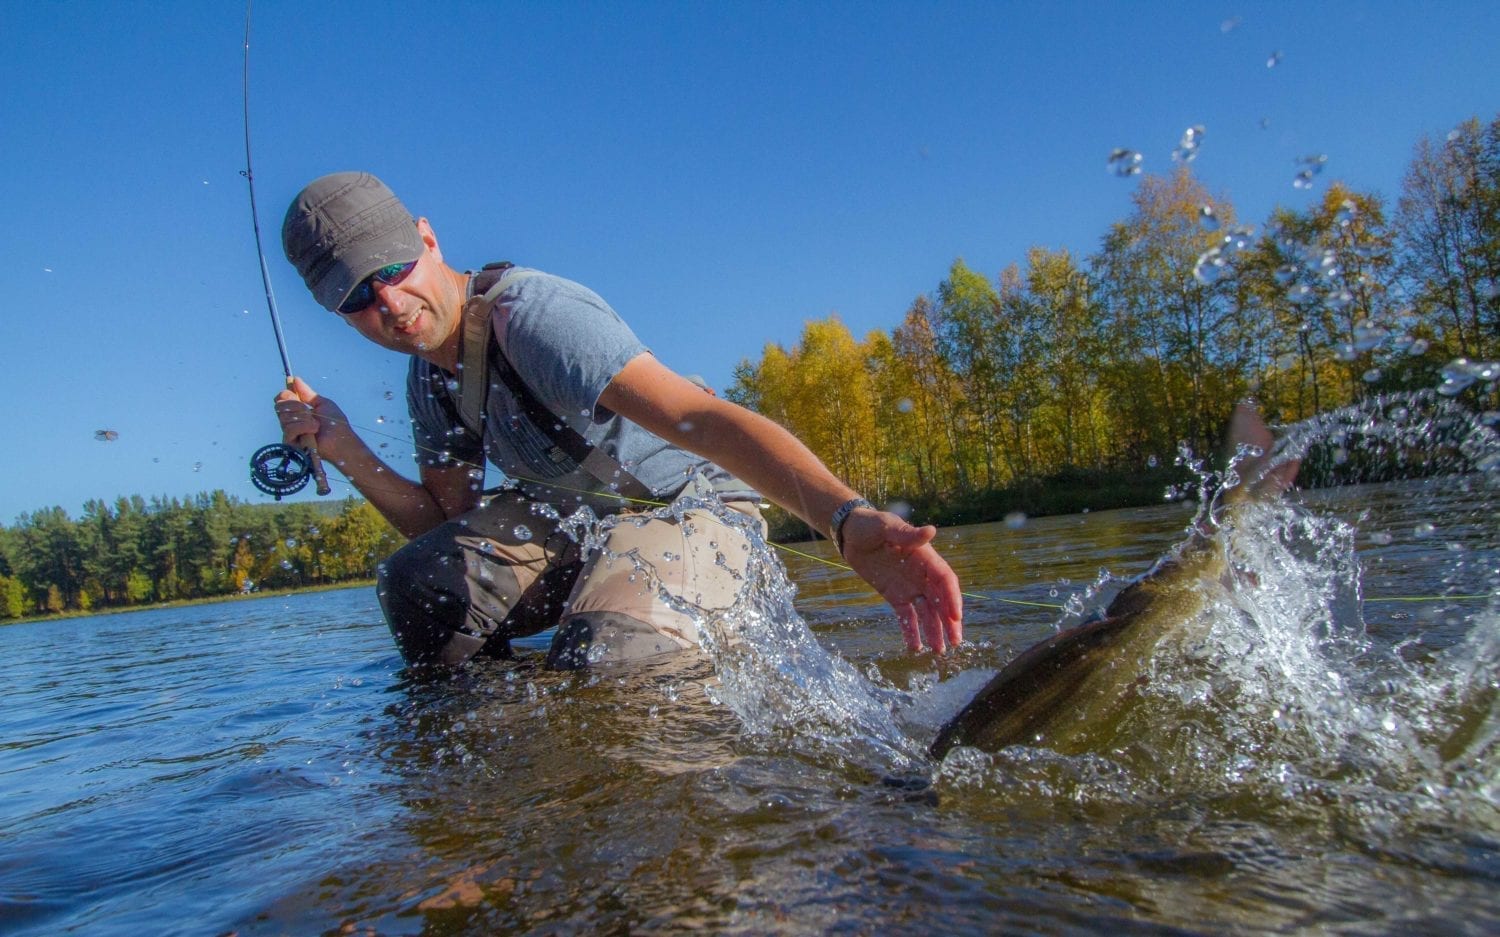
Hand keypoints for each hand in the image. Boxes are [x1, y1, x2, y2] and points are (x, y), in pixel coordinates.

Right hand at [273, 376, 351, 456]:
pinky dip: (303, 427)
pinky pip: (289, 429)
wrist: (341, 440)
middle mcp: (290, 421)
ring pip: (285, 417)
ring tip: (316, 424)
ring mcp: (289, 432)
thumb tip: (295, 379)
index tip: (294, 393)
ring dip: (304, 418)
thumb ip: (306, 393)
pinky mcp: (290, 443)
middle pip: (279, 406)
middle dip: (296, 406)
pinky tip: (313, 430)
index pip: (280, 399)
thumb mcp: (322, 403)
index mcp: (297, 411)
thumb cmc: (335, 424)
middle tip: (310, 412)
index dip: (285, 394)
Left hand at [839, 509, 963, 653]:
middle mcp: (921, 574)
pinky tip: (915, 647)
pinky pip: (906, 616)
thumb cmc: (870, 524)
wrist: (850, 532)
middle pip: (940, 601)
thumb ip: (907, 534)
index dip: (952, 598)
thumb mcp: (886, 526)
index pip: (944, 580)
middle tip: (955, 642)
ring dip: (933, 630)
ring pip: (926, 612)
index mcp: (925, 557)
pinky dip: (911, 631)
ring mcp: (909, 586)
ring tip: (938, 651)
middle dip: (948, 621)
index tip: (955, 617)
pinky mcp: (894, 595)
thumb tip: (931, 531)